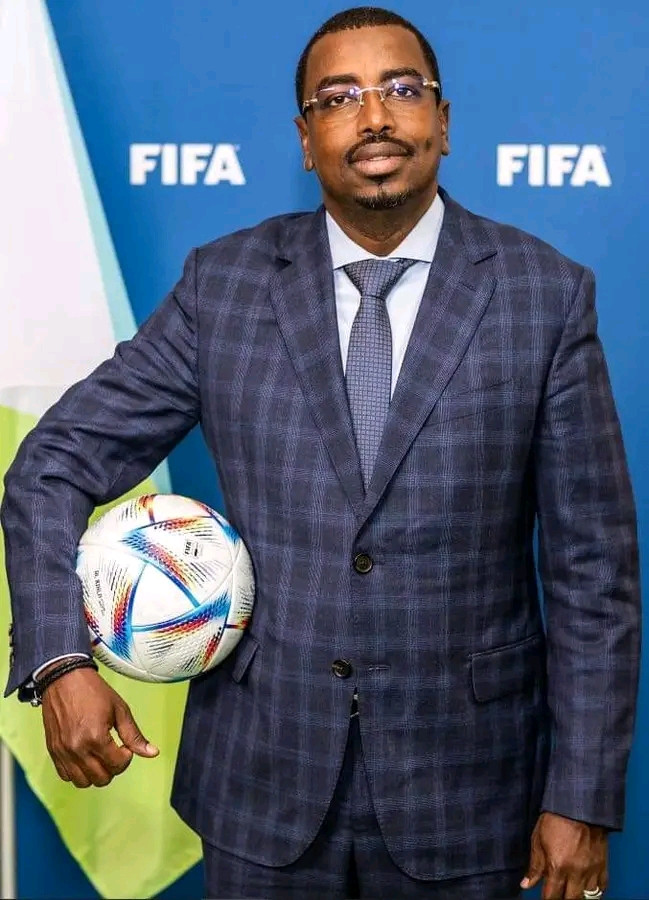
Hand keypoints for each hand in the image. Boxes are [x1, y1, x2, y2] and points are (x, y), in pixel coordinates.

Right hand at [40, 666, 158, 786]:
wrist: (64, 679)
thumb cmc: (93, 691)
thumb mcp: (120, 709)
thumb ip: (134, 735)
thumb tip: (152, 753)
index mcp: (96, 737)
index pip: (118, 765)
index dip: (127, 757)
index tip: (125, 745)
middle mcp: (77, 748)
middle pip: (102, 778)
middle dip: (114, 767)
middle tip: (115, 751)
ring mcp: (62, 752)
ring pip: (83, 782)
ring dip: (96, 773)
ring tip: (100, 756)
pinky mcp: (53, 751)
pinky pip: (66, 776)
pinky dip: (78, 773)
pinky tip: (86, 757)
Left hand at [521, 811, 607, 898]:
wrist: (579, 805)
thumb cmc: (555, 819)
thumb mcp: (538, 839)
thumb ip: (535, 865)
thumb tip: (526, 885)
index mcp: (558, 866)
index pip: (551, 896)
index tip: (544, 898)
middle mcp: (576, 873)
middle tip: (557, 895)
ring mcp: (592, 870)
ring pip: (588, 897)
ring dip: (578, 896)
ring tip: (571, 893)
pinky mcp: (603, 865)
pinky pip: (602, 887)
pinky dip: (595, 891)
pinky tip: (587, 888)